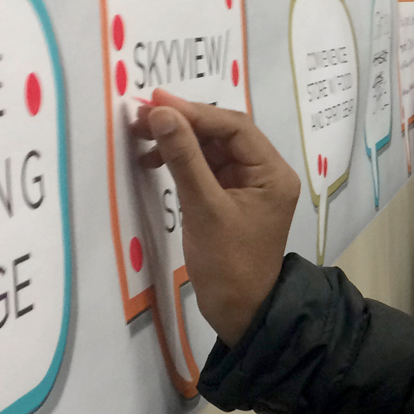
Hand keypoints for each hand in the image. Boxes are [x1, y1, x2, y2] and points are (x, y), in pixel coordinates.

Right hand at [131, 89, 300, 347]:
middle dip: (184, 123)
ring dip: (179, 140)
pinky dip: (182, 161)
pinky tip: (154, 161)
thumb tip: (162, 114)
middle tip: (141, 115)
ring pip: (213, 149)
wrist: (239, 311)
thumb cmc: (228, 263)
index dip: (196, 112)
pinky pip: (207, 168)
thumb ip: (184, 158)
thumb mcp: (204, 208)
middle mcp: (266, 172)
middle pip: (224, 134)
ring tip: (141, 136)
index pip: (235, 127)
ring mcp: (249, 185)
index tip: (156, 102)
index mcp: (273, 172)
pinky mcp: (231, 198)